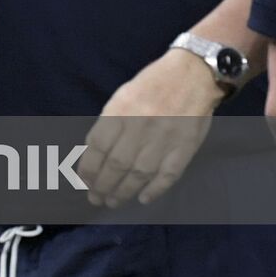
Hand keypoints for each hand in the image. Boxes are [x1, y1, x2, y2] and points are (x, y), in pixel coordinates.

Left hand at [78, 48, 224, 208]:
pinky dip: (155, 189)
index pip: (97, 145)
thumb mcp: (122, 96)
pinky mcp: (185, 147)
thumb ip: (109, 124)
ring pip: (139, 173)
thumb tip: (93, 153)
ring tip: (113, 202)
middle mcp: (139, 125)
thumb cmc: (151, 85)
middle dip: (102, 185)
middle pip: (116, 163)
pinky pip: (168, 174)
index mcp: (120, 110)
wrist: (191, 74)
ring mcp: (164, 138)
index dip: (88, 167)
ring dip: (123, 191)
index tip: (84, 181)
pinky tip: (143, 198)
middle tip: (96, 199)